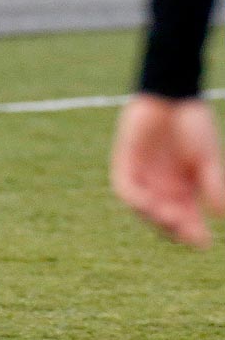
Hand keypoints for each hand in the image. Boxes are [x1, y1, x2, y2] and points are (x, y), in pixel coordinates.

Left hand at [110, 94, 224, 247]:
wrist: (171, 97)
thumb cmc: (193, 125)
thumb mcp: (207, 158)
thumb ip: (213, 184)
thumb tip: (222, 215)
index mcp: (186, 190)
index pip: (189, 220)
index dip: (194, 234)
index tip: (202, 242)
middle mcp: (164, 187)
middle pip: (166, 219)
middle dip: (175, 228)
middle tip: (184, 228)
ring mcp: (144, 176)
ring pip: (145, 208)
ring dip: (155, 216)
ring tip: (168, 216)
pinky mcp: (126, 163)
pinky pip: (126, 188)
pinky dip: (135, 198)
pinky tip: (148, 202)